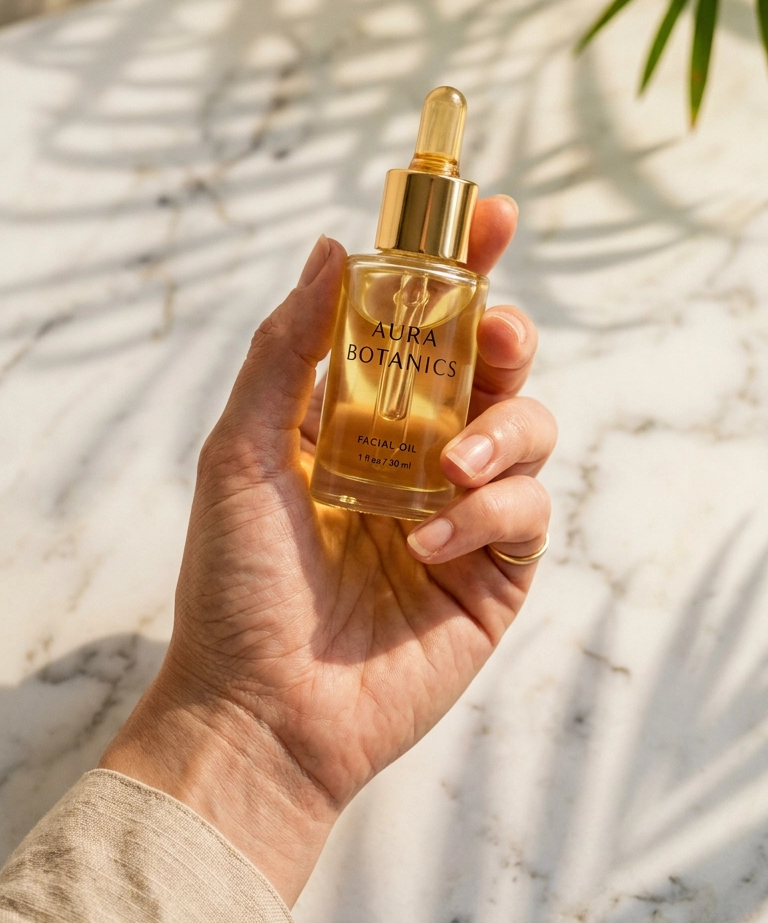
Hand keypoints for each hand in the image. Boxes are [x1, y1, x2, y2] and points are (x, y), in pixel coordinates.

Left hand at [102, 197, 555, 904]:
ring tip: (448, 465)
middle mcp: (418, 456)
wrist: (261, 708)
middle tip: (496, 336)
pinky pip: (529, 510)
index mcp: (358, 418)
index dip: (460, 268)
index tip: (487, 214)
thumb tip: (330, 246)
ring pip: (532, 430)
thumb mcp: (243, 449)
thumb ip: (287, 349)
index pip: (423, 327)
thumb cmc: (238, 582)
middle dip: (509, 336)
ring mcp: (462, 513)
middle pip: (496, 366)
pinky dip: (489, 512)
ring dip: (505, 429)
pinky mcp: (496, 573)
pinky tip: (429, 543)